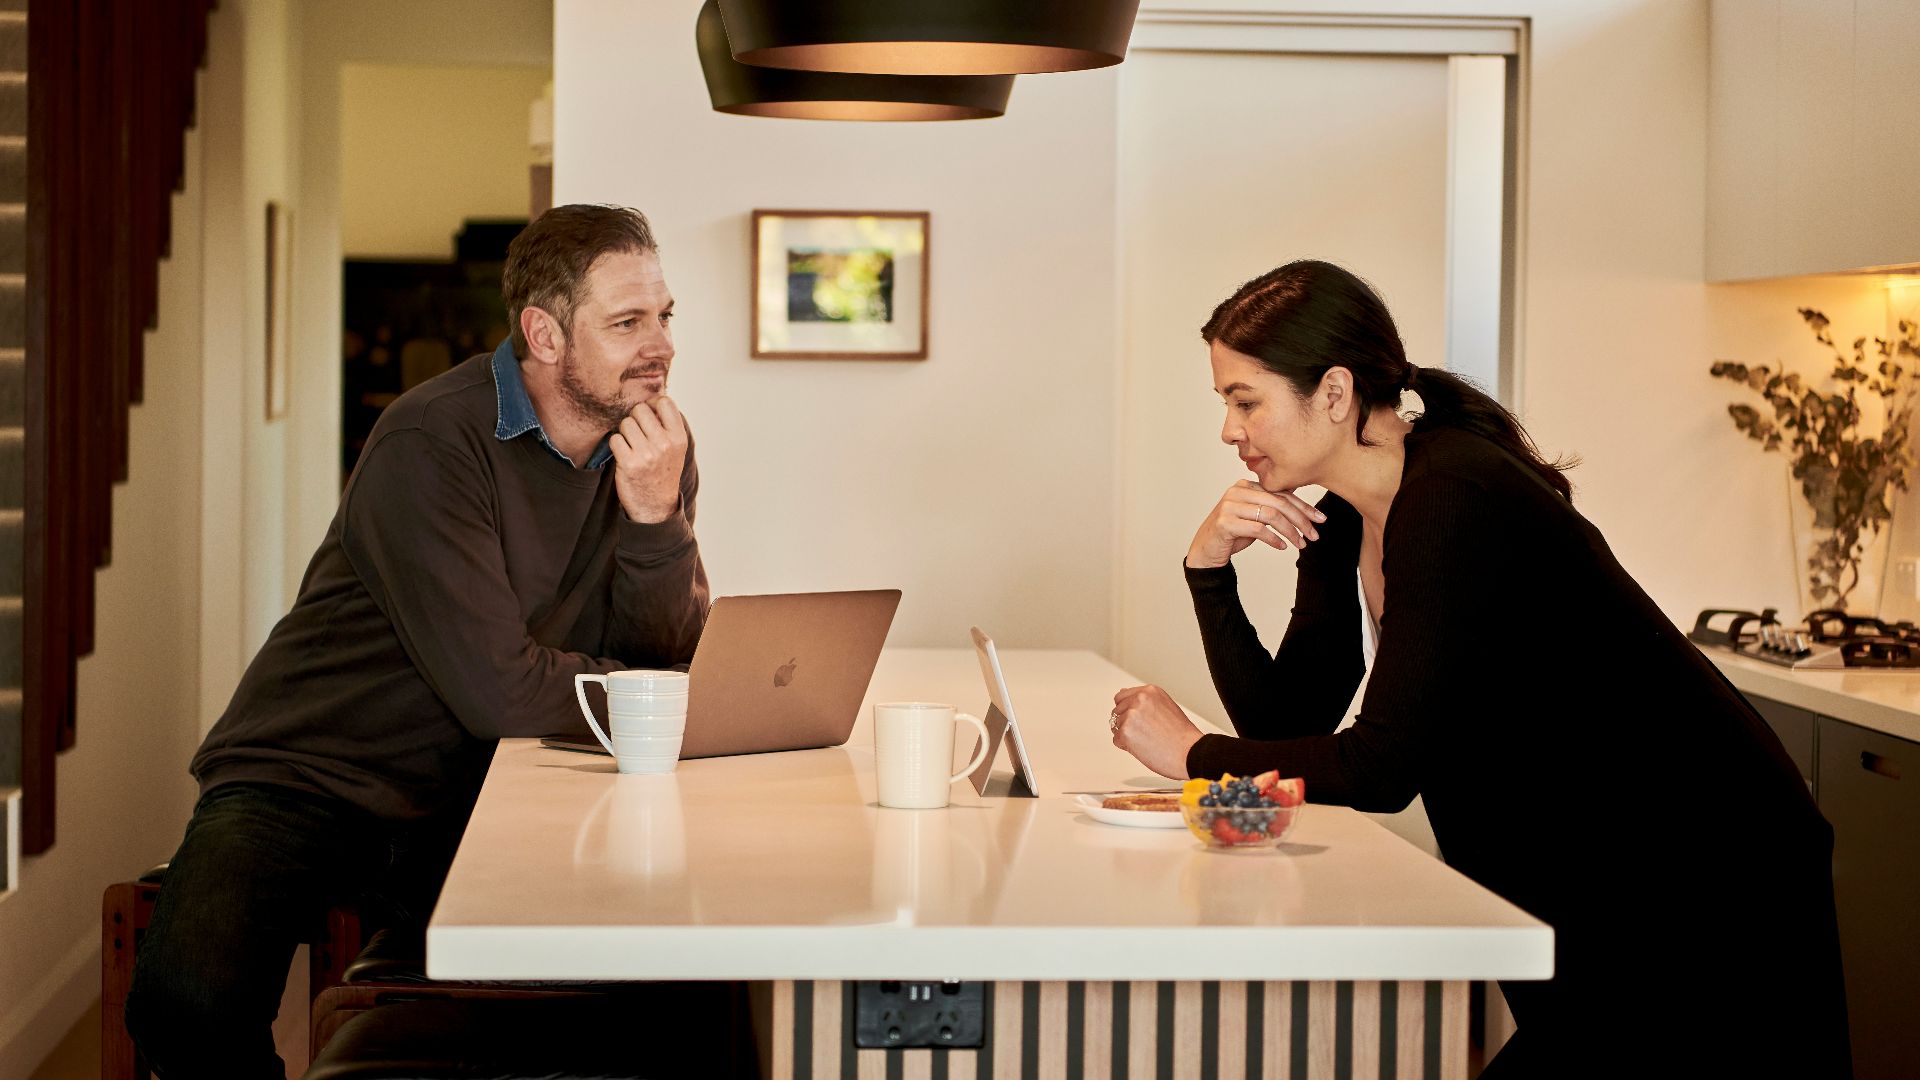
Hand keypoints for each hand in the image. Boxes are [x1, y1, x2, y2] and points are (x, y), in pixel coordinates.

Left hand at [609, 396, 687, 523]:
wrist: (655, 507)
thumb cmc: (662, 473)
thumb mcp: (674, 449)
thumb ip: (667, 425)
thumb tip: (651, 395)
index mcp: (678, 438)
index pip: (664, 402)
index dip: (652, 405)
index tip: (649, 416)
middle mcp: (665, 444)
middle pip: (639, 410)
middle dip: (635, 419)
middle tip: (638, 434)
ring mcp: (647, 454)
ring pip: (625, 423)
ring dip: (624, 433)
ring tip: (632, 447)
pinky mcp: (629, 463)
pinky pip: (615, 439)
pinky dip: (616, 446)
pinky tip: (624, 456)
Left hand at [1109, 685, 1203, 779]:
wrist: (1189, 753)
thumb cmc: (1182, 735)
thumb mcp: (1165, 707)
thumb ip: (1144, 701)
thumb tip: (1122, 696)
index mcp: (1149, 691)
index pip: (1122, 697)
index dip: (1128, 711)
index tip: (1139, 721)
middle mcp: (1139, 699)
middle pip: (1117, 711)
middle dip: (1126, 723)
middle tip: (1146, 734)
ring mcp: (1131, 715)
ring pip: (1116, 726)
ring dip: (1128, 735)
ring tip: (1148, 740)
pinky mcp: (1125, 732)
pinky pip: (1117, 740)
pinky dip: (1127, 747)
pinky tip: (1144, 747)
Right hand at [1184, 480, 1325, 568]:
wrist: (1206, 549)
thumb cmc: (1233, 533)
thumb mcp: (1256, 517)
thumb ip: (1273, 507)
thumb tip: (1303, 506)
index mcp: (1246, 485)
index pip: (1281, 494)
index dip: (1303, 507)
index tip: (1319, 519)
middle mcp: (1237, 491)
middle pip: (1278, 503)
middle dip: (1300, 520)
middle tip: (1314, 535)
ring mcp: (1230, 506)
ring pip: (1271, 515)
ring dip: (1290, 532)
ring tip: (1300, 544)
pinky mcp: (1225, 522)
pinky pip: (1258, 529)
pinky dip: (1274, 539)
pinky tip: (1282, 547)